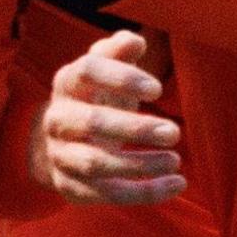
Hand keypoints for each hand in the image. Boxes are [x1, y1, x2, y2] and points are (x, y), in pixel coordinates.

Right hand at [35, 32, 185, 205]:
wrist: (63, 140)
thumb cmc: (97, 94)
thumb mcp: (107, 67)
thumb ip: (120, 49)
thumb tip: (134, 42)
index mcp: (69, 82)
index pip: (88, 71)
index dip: (122, 78)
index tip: (158, 90)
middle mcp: (58, 118)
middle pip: (92, 123)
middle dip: (135, 128)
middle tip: (174, 132)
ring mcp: (61, 155)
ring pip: (96, 164)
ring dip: (140, 165)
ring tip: (175, 160)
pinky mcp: (71, 186)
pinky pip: (108, 194)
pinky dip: (145, 192)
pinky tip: (177, 183)